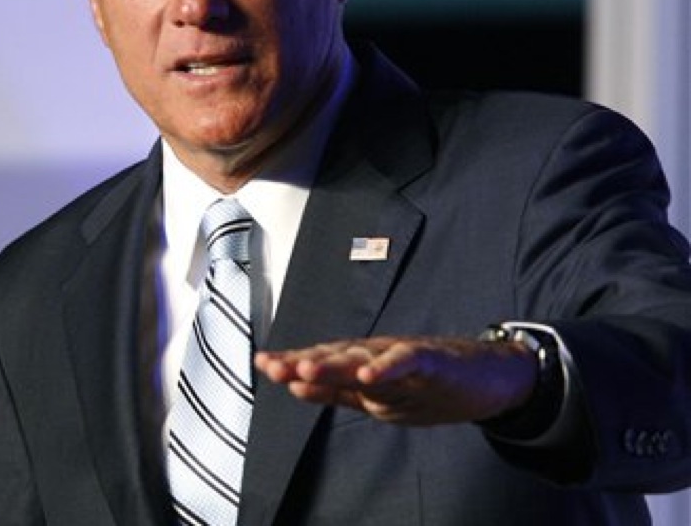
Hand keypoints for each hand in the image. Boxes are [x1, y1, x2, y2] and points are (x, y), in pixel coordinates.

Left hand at [255, 335, 536, 426]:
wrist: (488, 377)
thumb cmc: (432, 384)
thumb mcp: (380, 396)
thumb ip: (340, 390)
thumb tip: (295, 384)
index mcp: (366, 367)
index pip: (324, 364)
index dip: (293, 363)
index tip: (263, 363)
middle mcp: (380, 356)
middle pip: (337, 358)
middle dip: (304, 362)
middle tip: (273, 366)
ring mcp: (406, 356)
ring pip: (365, 358)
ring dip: (334, 363)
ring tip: (305, 368)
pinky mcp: (434, 360)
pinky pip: (408, 363)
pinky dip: (388, 368)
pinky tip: (369, 377)